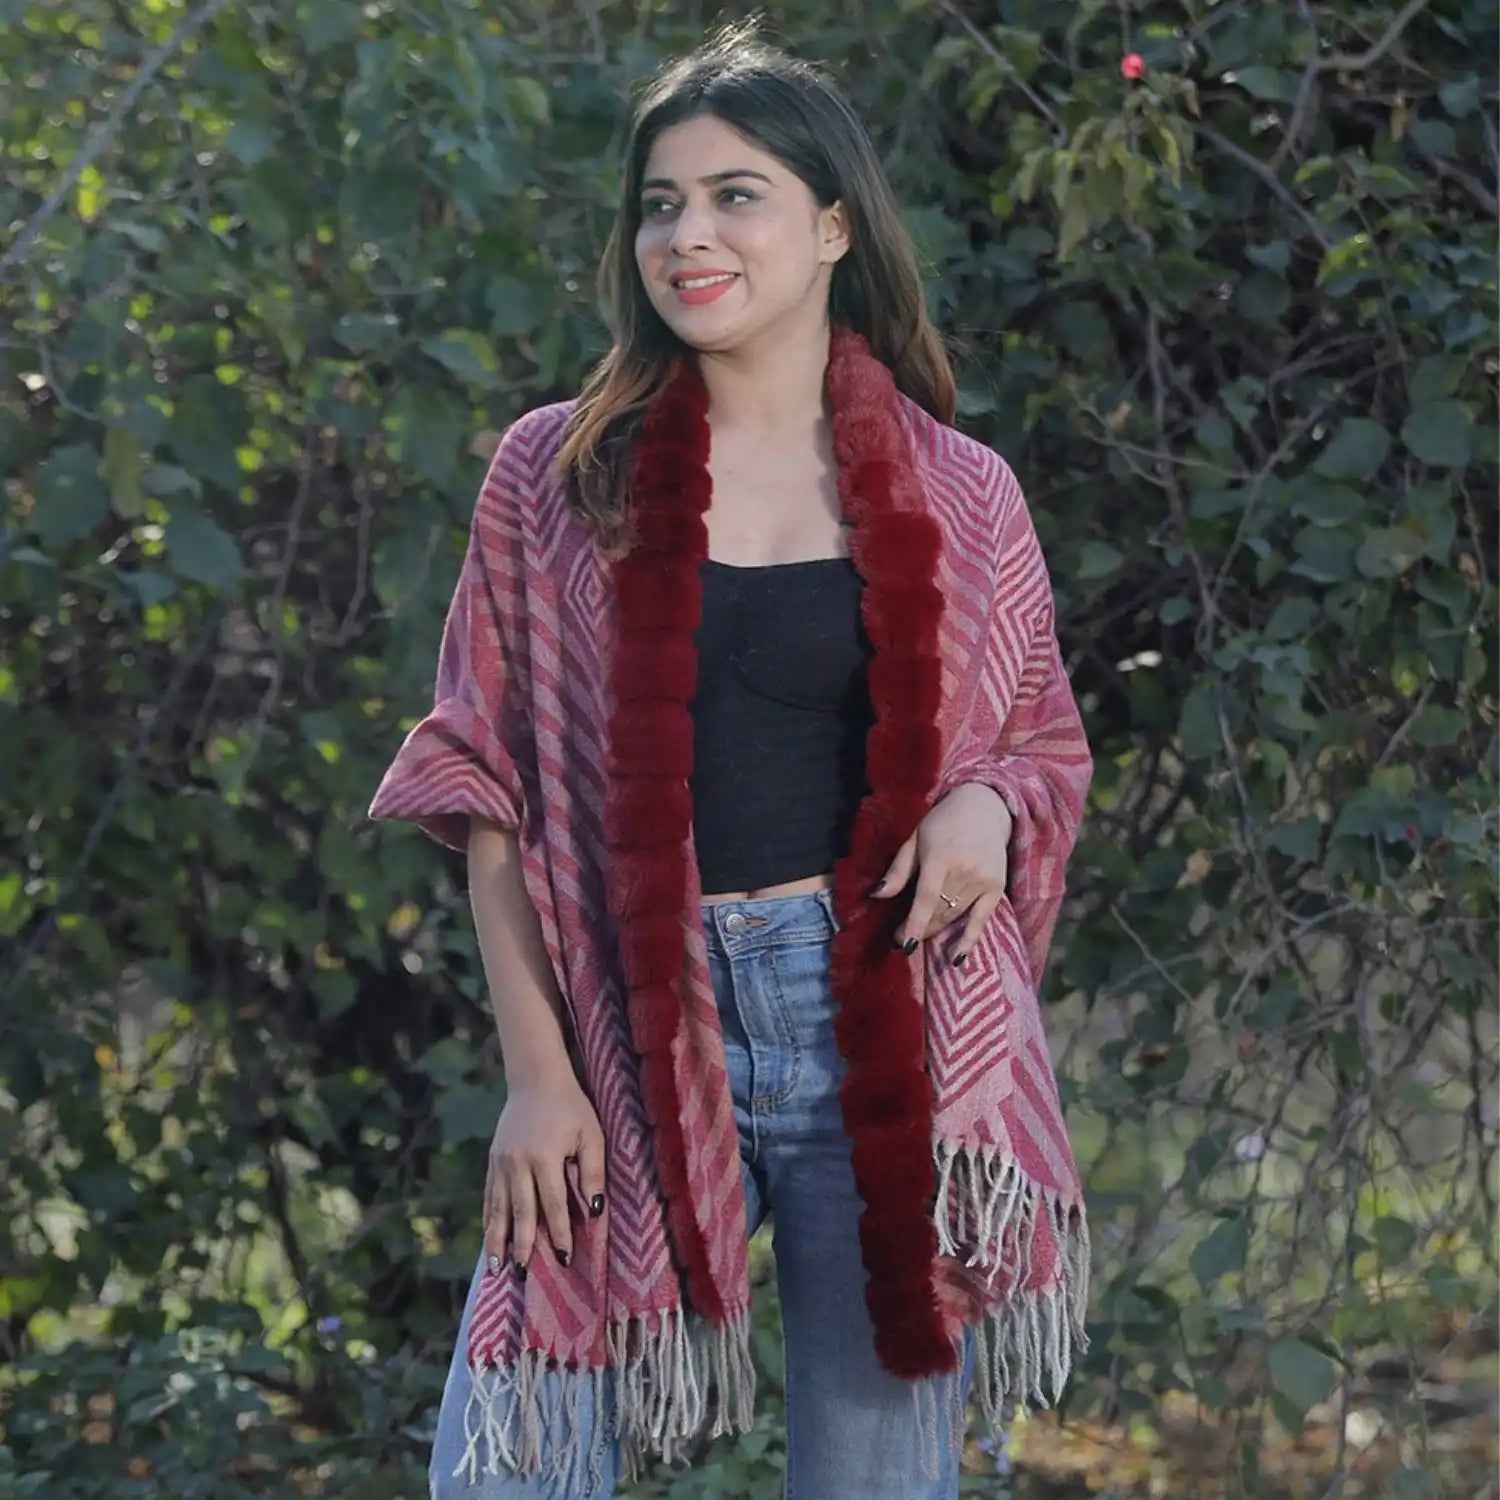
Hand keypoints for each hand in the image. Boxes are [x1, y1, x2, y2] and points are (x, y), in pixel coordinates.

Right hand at [483, 1071, 605, 1275]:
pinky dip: (489, 1219)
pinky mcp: (493, 1160)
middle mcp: (518, 1162)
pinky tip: (489, 1238)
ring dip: (498, 1239)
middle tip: (523, 1273)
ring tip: (497, 1267)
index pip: (552, 1204)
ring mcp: (501, 1162)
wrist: (536, 1080)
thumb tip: (596, 1209)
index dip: (559, 1233)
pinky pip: (489, 1195)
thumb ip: (591, 1172)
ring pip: (498, 1208)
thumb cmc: (571, 1107)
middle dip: (523, 1245)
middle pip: (521, 1211)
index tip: (565, 1258)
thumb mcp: (591, 1134)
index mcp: (545, 1156)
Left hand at [871, 782, 1012, 960]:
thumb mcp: (915, 838)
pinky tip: (956, 959)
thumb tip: (877, 896)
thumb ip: (899, 869)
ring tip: (919, 938)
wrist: (985, 807)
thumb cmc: (942, 822)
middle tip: (899, 939)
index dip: (913, 924)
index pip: (926, 898)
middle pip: (939, 911)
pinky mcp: (997, 888)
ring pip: (954, 917)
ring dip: (935, 930)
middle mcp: (965, 871)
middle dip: (918, 928)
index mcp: (941, 857)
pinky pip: (981, 921)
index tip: (902, 943)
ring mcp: (983, 881)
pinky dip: (969, 941)